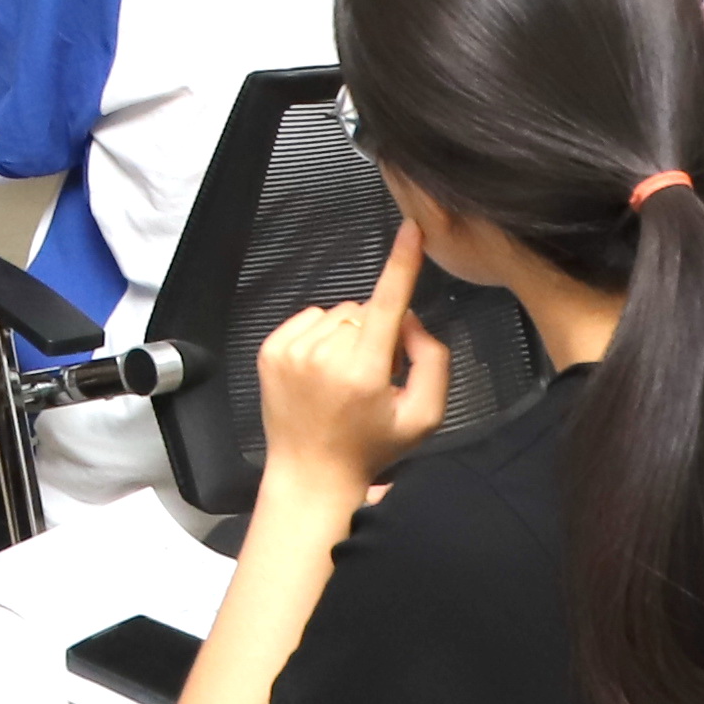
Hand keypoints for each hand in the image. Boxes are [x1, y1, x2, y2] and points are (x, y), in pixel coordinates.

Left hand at [253, 222, 450, 493]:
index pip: (388, 304)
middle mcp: (324, 357)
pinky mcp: (270, 351)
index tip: (411, 230)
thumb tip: (410, 320)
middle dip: (377, 334)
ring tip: (345, 378)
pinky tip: (322, 370)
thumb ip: (432, 361)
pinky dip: (321, 336)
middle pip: (365, 311)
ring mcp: (292, 353)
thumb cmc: (372, 448)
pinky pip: (308, 318)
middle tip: (374, 376)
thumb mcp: (424, 416)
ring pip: (337, 314)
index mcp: (364, 373)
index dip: (402, 264)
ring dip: (348, 336)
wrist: (311, 473)